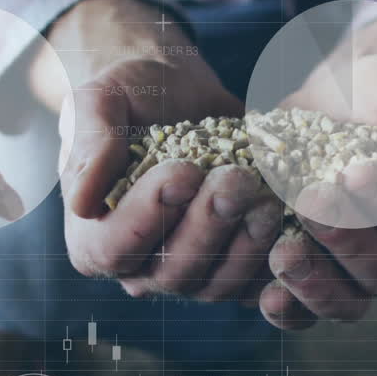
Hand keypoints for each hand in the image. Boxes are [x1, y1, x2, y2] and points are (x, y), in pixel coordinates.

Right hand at [53, 0, 280, 301]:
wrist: (178, 92)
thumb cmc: (129, 95)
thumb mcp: (100, 102)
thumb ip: (90, 144)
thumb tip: (81, 201)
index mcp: (92, 241)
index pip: (116, 247)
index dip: (150, 214)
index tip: (182, 170)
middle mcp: (139, 269)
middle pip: (174, 270)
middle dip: (210, 224)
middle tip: (237, 178)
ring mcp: (191, 273)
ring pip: (219, 283)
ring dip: (248, 243)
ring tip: (268, 195)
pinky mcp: (233, 267)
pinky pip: (258, 281)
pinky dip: (279, 259)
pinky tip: (295, 222)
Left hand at [257, 17, 376, 328]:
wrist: (340, 92)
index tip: (356, 170)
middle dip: (346, 239)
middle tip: (312, 199)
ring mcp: (355, 273)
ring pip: (346, 302)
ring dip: (315, 283)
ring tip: (284, 250)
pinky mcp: (314, 274)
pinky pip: (304, 312)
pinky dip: (286, 309)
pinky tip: (265, 294)